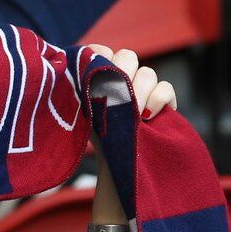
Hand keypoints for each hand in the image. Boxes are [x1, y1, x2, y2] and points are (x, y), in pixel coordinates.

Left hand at [81, 43, 176, 218]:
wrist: (119, 180)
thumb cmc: (95, 152)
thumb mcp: (82, 121)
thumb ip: (79, 94)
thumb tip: (63, 69)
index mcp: (99, 83)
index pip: (101, 51)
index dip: (99, 55)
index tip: (93, 71)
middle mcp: (122, 84)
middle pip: (127, 56)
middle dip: (122, 72)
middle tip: (115, 95)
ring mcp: (144, 95)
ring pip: (147, 72)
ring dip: (140, 90)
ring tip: (134, 114)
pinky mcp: (163, 107)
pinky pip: (166, 89)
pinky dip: (160, 98)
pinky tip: (148, 117)